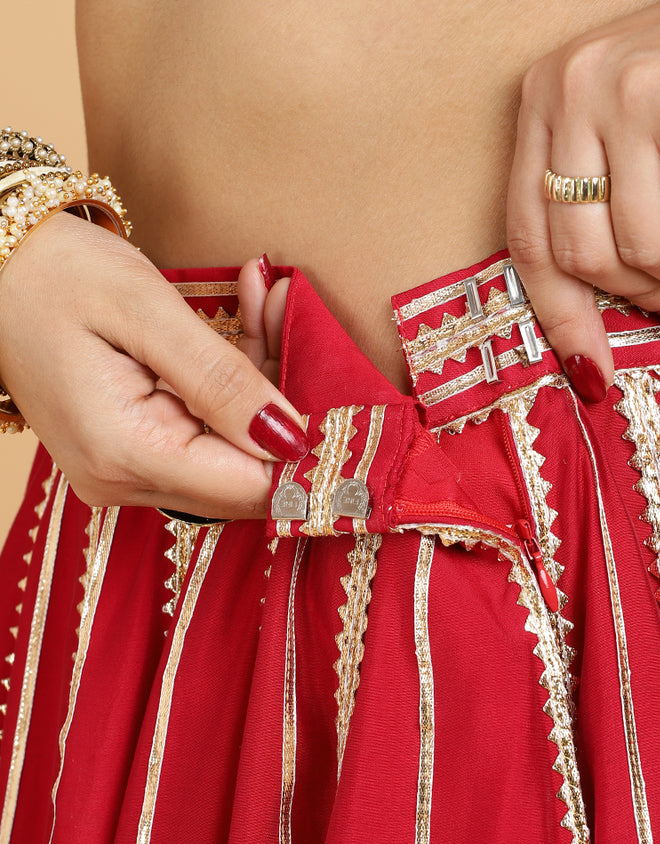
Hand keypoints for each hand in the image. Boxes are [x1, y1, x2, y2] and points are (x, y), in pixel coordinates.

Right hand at [0, 212, 302, 517]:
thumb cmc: (54, 274)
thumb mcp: (145, 311)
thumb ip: (222, 380)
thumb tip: (293, 438)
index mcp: (126, 453)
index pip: (251, 487)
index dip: (306, 450)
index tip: (338, 388)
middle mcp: (123, 482)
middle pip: (245, 472)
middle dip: (285, 401)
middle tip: (289, 310)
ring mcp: (123, 475)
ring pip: (230, 454)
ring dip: (260, 385)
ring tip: (262, 298)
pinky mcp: (129, 457)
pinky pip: (204, 437)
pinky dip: (230, 389)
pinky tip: (242, 322)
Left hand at [506, 0, 659, 401]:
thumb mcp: (623, 140)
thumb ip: (593, 213)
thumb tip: (587, 345)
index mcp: (544, 99)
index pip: (528, 234)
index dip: (558, 315)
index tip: (591, 370)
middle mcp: (575, 88)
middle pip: (582, 255)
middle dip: (642, 293)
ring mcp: (634, 94)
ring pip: (642, 249)